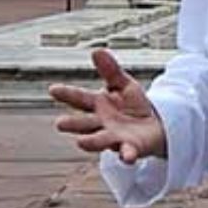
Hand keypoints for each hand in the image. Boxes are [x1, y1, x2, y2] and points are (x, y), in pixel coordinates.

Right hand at [48, 48, 165, 164]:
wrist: (155, 125)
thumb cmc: (133, 105)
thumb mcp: (124, 84)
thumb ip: (111, 71)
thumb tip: (97, 50)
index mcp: (98, 105)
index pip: (80, 98)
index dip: (67, 94)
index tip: (53, 89)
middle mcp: (102, 123)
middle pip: (84, 123)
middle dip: (73, 124)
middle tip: (60, 123)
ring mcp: (115, 137)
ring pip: (100, 140)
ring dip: (92, 142)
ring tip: (80, 143)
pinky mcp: (131, 148)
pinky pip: (127, 152)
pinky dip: (127, 155)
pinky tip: (127, 157)